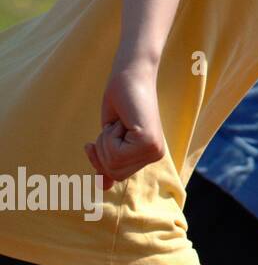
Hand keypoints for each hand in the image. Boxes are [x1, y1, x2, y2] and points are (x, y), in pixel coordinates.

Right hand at [87, 61, 167, 188]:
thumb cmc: (118, 103)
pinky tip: (122, 120)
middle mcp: (155, 155)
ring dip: (105, 140)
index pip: (115, 175)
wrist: (128, 77)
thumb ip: (109, 162)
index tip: (96, 140)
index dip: (99, 160)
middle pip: (114, 172)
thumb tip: (103, 187)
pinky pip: (114, 153)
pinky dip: (109, 135)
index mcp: (149, 155)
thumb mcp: (109, 138)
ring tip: (119, 122)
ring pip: (112, 163)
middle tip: (114, 127)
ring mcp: (154, 150)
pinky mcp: (148, 142)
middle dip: (102, 150)